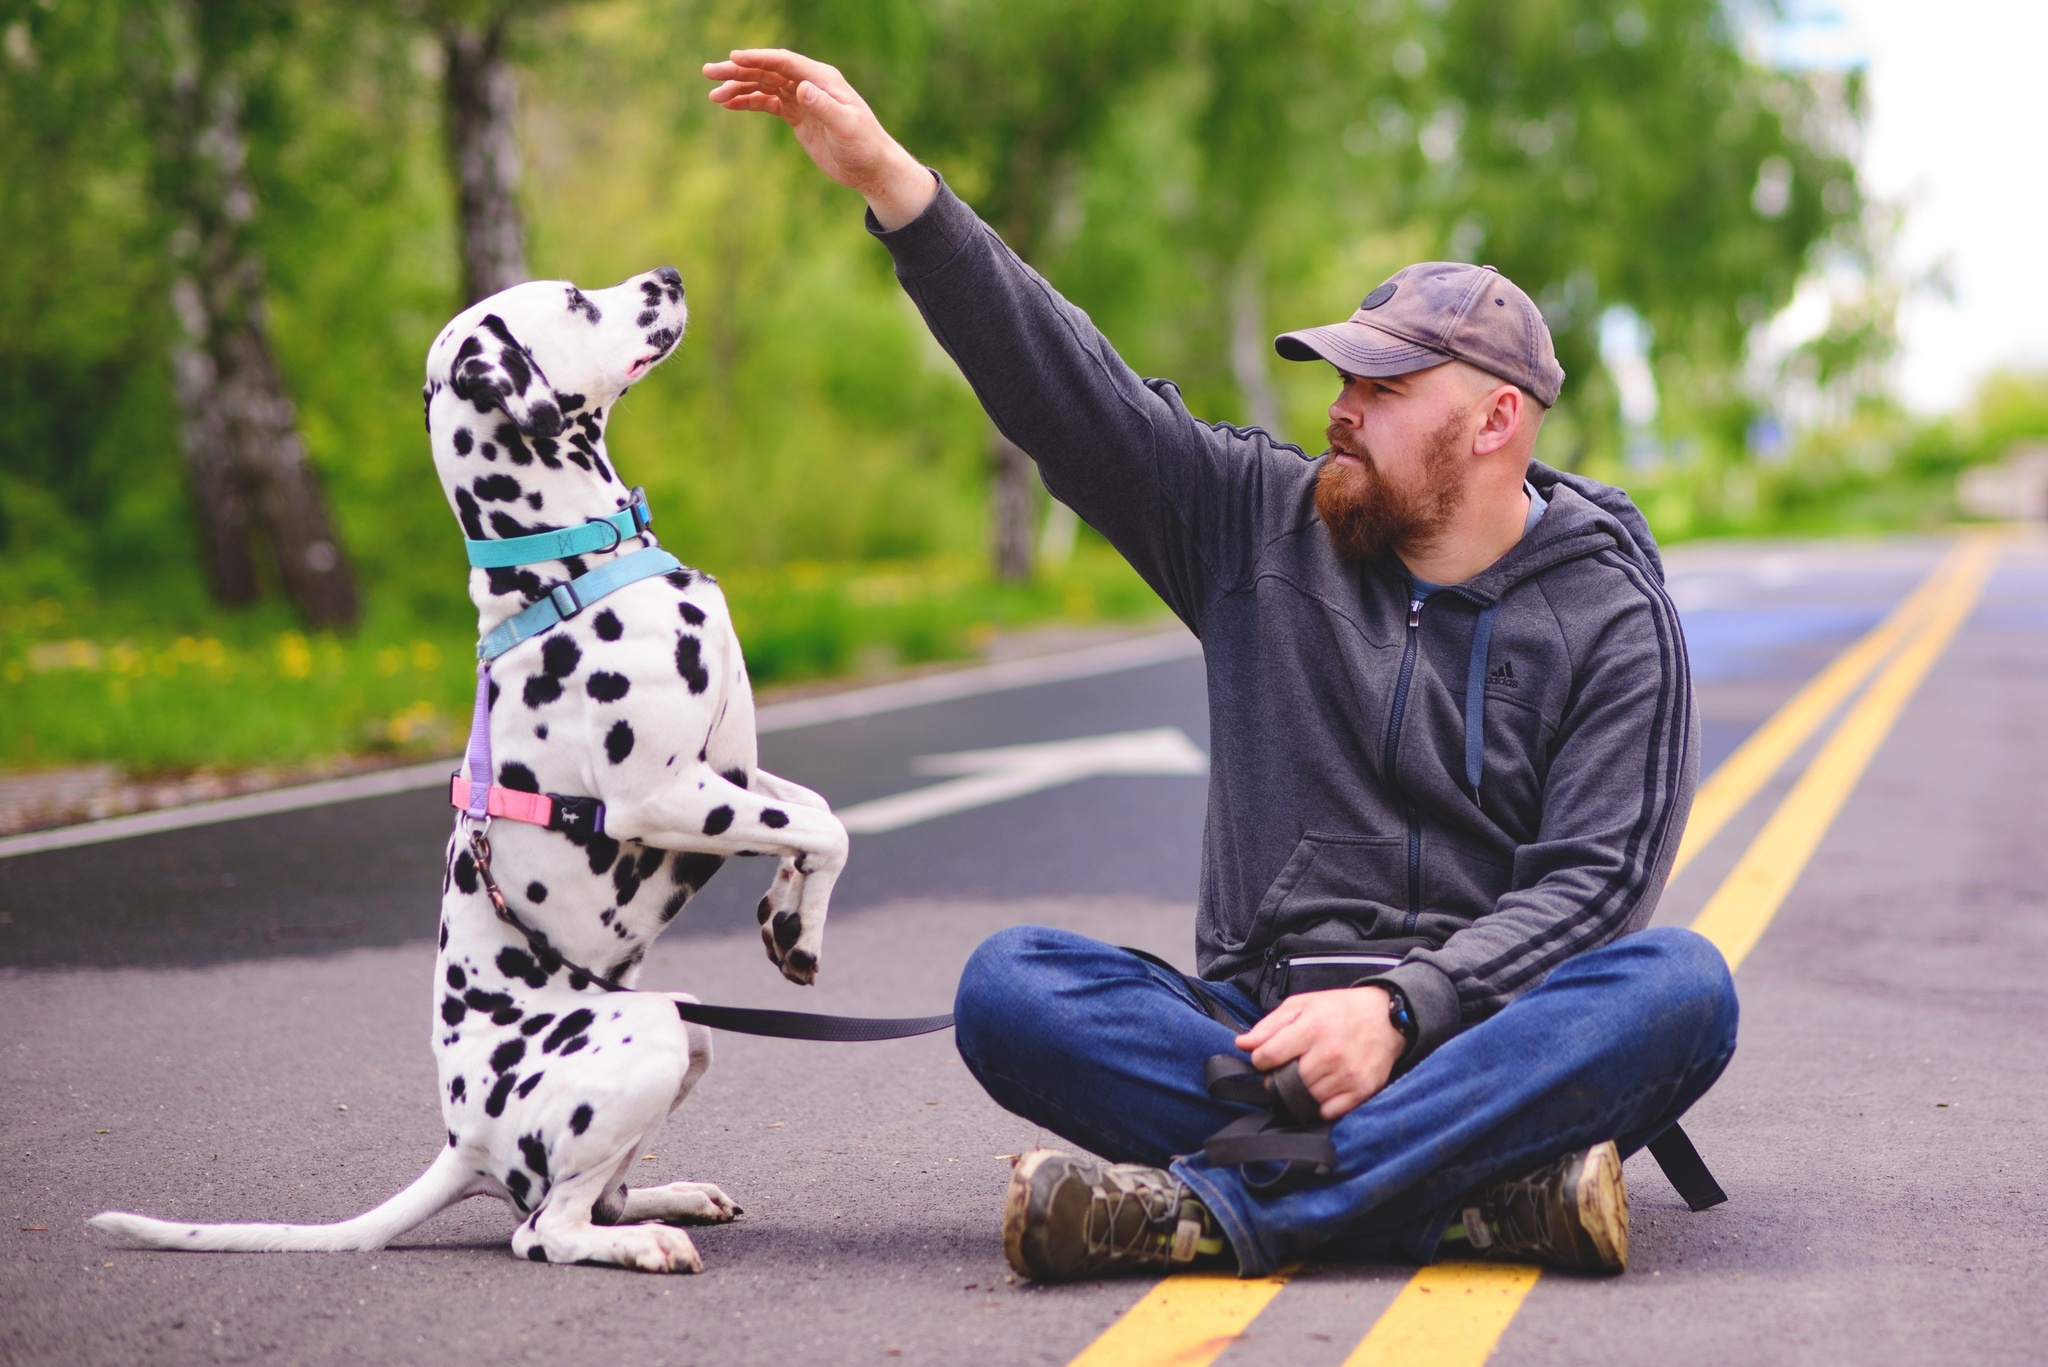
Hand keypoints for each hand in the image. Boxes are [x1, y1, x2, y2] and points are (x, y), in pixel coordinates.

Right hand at [703, 49, 936, 228]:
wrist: (871, 168)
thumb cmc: (864, 147)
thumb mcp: (846, 128)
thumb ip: (824, 107)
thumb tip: (802, 88)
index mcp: (822, 79)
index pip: (785, 62)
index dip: (758, 59)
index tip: (733, 59)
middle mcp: (811, 84)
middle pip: (769, 70)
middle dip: (738, 71)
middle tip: (709, 72)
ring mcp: (803, 99)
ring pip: (764, 85)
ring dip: (739, 88)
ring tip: (714, 95)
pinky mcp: (799, 115)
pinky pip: (768, 102)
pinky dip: (749, 102)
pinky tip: (729, 104)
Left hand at [1235, 986, 1405, 1121]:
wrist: (1387, 1018)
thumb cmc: (1341, 1010)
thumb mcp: (1303, 1005)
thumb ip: (1269, 1025)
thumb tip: (1243, 1044)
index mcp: (1312, 1027)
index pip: (1269, 1055)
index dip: (1260, 1060)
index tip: (1265, 1059)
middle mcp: (1330, 1053)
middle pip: (1286, 1080)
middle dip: (1280, 1077)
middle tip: (1289, 1068)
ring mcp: (1347, 1074)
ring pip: (1306, 1097)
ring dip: (1302, 1090)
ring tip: (1310, 1073)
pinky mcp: (1361, 1090)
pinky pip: (1329, 1111)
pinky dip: (1322, 1104)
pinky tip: (1325, 1087)